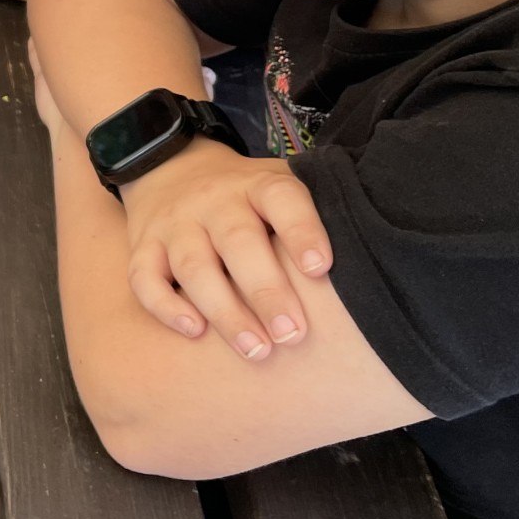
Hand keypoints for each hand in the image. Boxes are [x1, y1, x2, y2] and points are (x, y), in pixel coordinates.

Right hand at [121, 144, 333, 357]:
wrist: (171, 168)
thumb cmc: (246, 198)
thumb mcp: (279, 189)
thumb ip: (312, 218)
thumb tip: (375, 269)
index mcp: (259, 185)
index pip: (283, 200)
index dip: (302, 231)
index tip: (321, 269)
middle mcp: (215, 202)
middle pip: (238, 242)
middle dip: (266, 290)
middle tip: (293, 335)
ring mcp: (175, 224)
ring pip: (193, 265)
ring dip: (224, 310)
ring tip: (256, 350)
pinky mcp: (143, 245)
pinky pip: (144, 277)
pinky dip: (165, 306)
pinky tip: (193, 331)